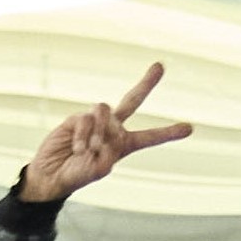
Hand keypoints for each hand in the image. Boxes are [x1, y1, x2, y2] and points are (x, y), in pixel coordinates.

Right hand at [12, 65, 194, 203]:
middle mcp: (112, 129)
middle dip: (146, 83)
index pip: (149, 137)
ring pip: (105, 111)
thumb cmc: (77, 174)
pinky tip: (77, 149)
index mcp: (123, 144)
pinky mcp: (78, 118)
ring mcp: (95, 121)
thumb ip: (105, 153)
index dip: (168, 133)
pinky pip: (86, 120)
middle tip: (160, 66)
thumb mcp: (97, 170)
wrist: (51, 174)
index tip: (189, 128)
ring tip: (89, 149)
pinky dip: (82, 137)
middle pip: (132, 100)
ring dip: (99, 132)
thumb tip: (104, 133)